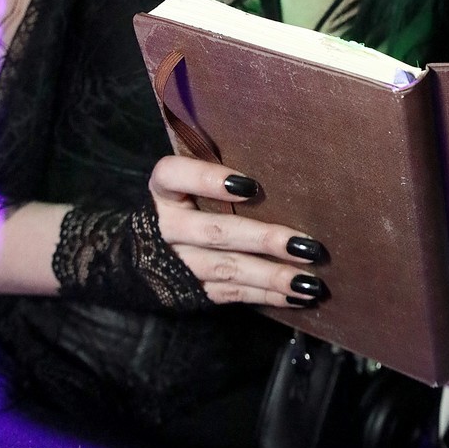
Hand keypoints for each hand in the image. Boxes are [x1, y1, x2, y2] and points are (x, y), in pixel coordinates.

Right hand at [150, 155, 327, 308]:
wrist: (138, 257)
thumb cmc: (182, 204)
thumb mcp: (185, 183)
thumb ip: (214, 166)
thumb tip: (275, 151)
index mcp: (164, 192)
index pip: (173, 176)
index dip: (207, 179)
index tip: (250, 184)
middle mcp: (166, 229)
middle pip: (215, 232)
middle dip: (263, 239)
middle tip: (306, 245)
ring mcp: (178, 264)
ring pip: (227, 269)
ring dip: (272, 276)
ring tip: (309, 281)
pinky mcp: (191, 291)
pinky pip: (232, 293)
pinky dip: (266, 295)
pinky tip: (297, 295)